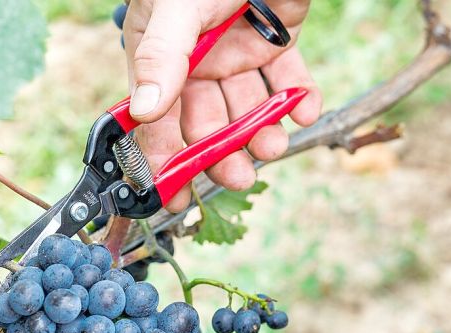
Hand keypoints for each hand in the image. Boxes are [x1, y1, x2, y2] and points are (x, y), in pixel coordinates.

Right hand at [123, 0, 320, 211]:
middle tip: (239, 175)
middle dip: (221, 152)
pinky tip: (305, 108)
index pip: (156, 119)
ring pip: (248, 108)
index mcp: (161, 57)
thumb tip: (144, 111)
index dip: (163, 158)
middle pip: (205, 122)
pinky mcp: (276, 41)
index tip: (173, 196)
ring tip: (274, 145)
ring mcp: (237, 53)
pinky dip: (299, 97)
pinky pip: (287, 80)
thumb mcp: (176, 8)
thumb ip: (162, 58)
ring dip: (261, 131)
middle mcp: (197, 62)